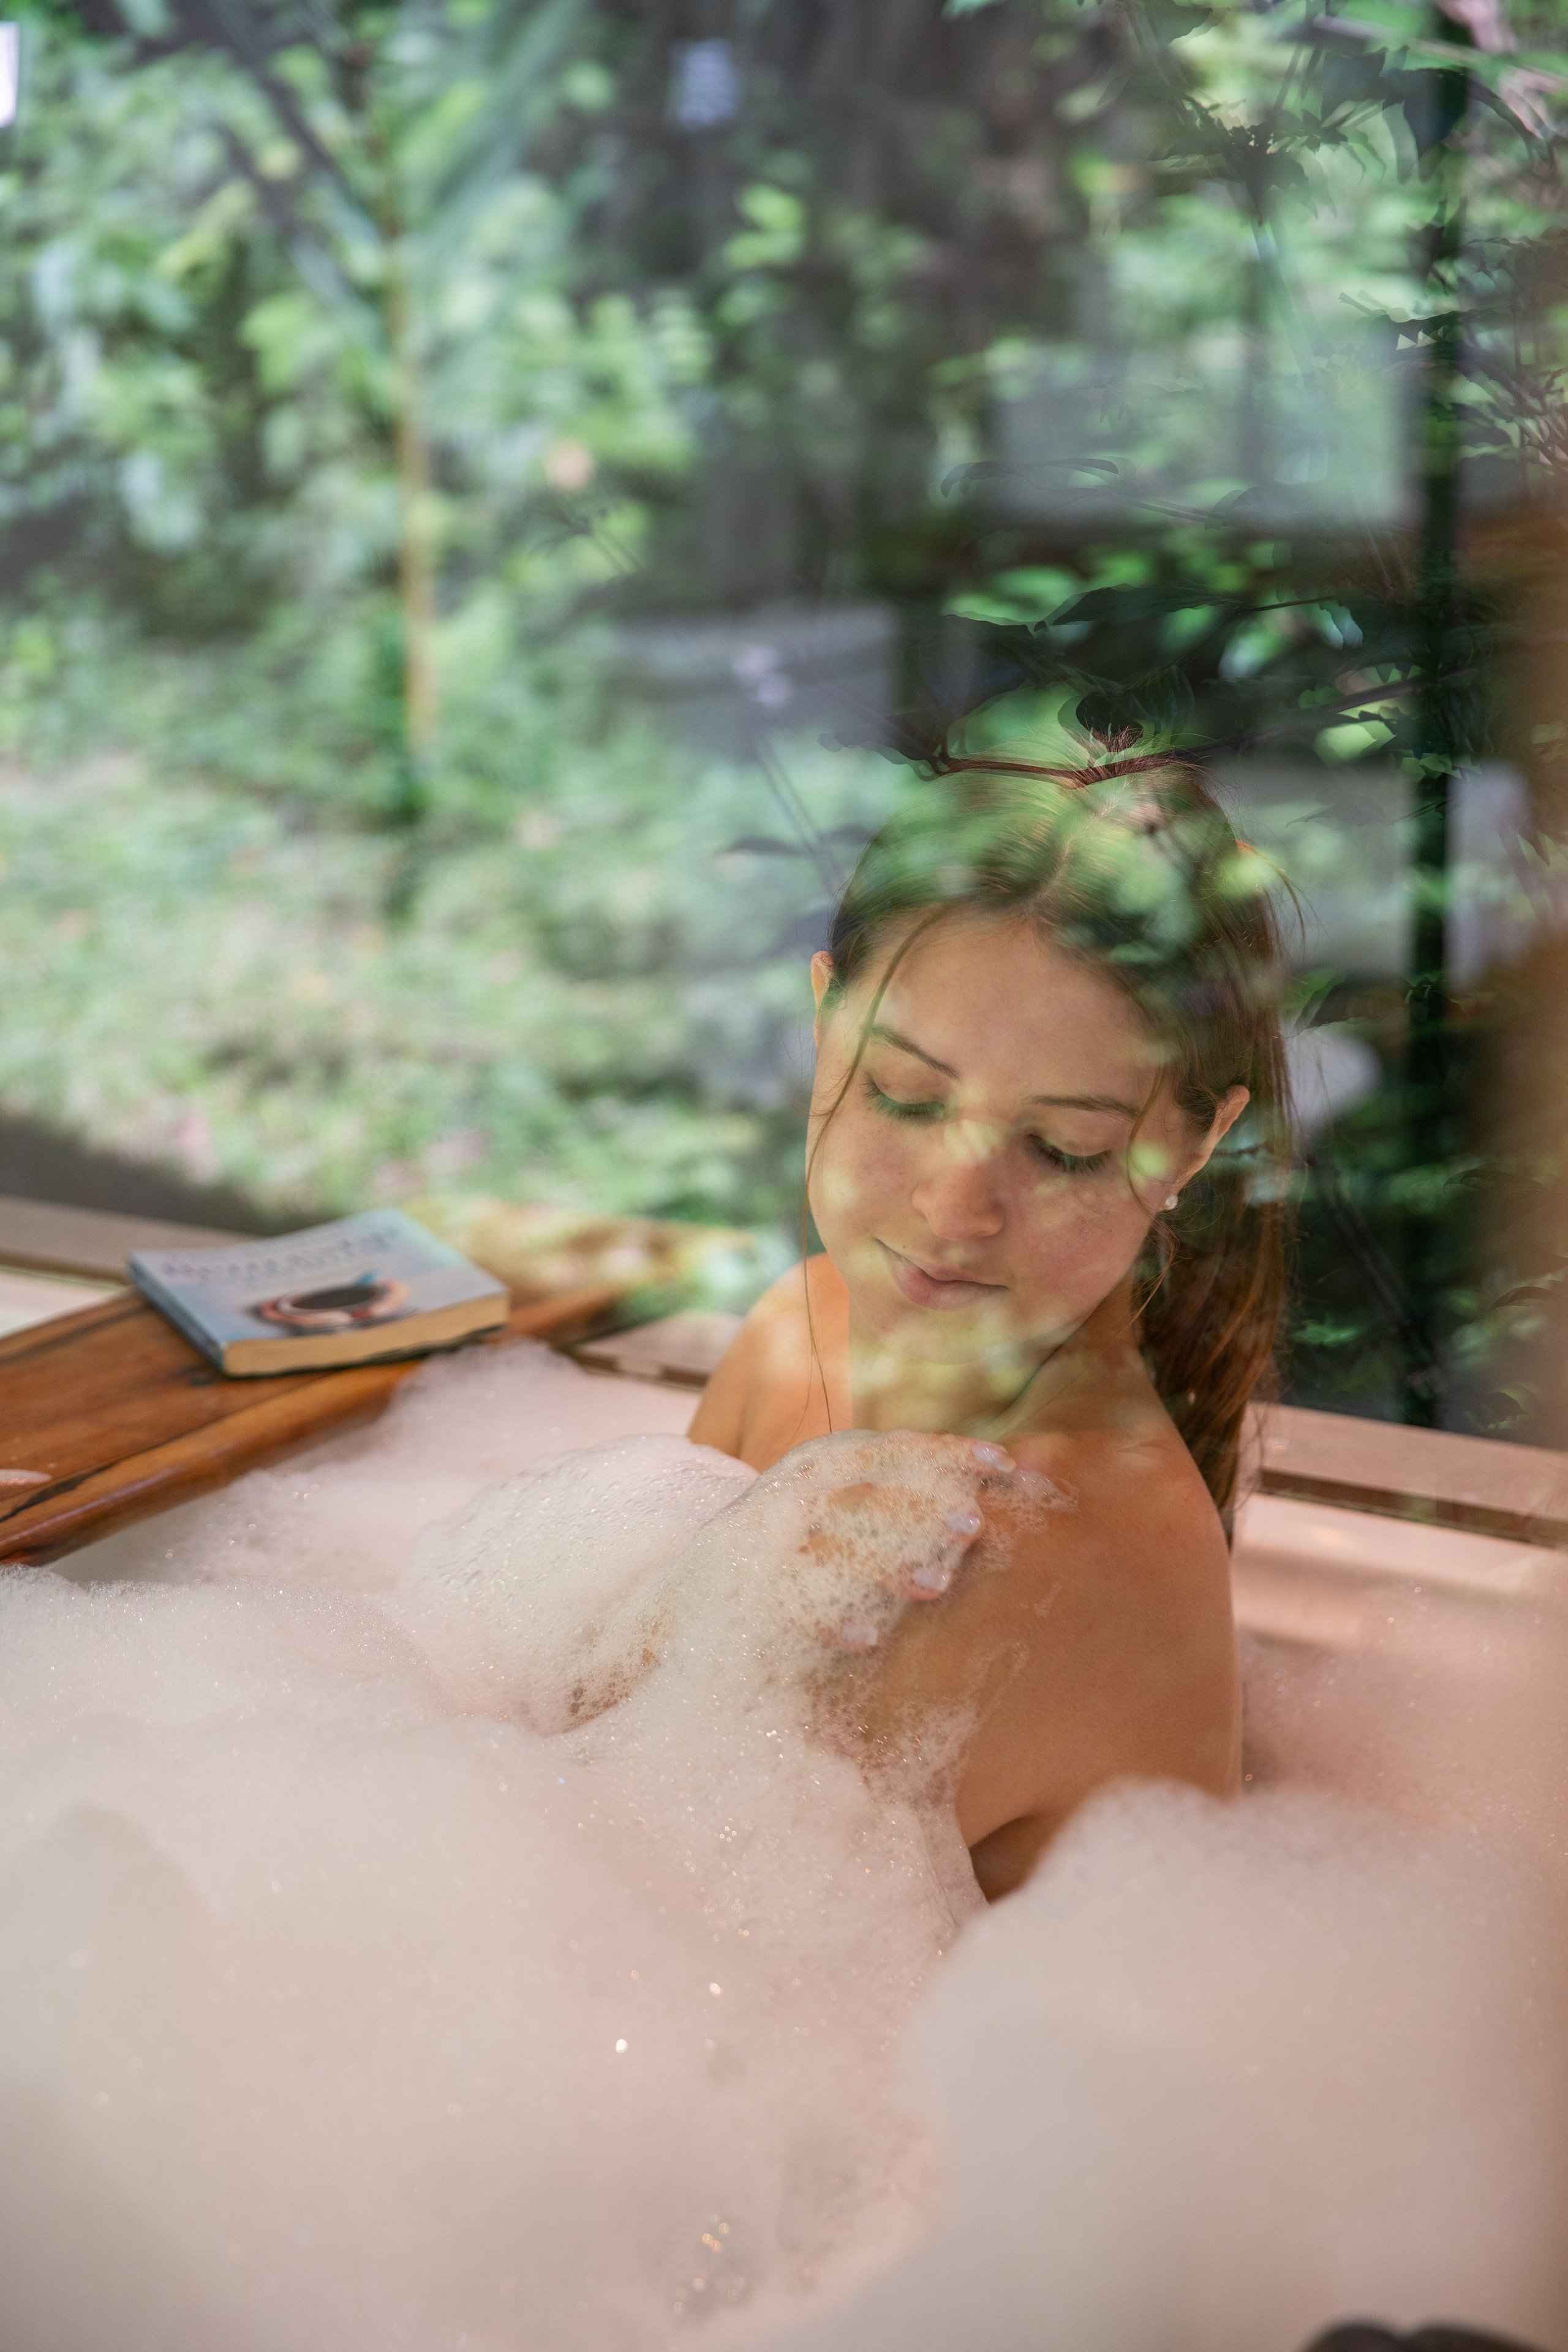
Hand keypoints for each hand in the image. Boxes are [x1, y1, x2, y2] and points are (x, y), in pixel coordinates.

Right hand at [729, 1429, 1021, 1656]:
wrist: (679, 1604)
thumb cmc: (780, 1556)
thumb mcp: (828, 1513)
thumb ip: (890, 1499)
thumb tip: (988, 1498)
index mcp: (817, 1467)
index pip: (890, 1449)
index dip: (947, 1452)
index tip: (1005, 1464)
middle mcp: (790, 1495)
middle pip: (864, 1490)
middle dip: (922, 1505)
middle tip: (975, 1526)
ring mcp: (761, 1543)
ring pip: (831, 1546)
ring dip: (886, 1564)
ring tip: (937, 1585)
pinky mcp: (743, 1593)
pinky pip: (792, 1607)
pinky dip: (830, 1622)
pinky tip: (869, 1641)